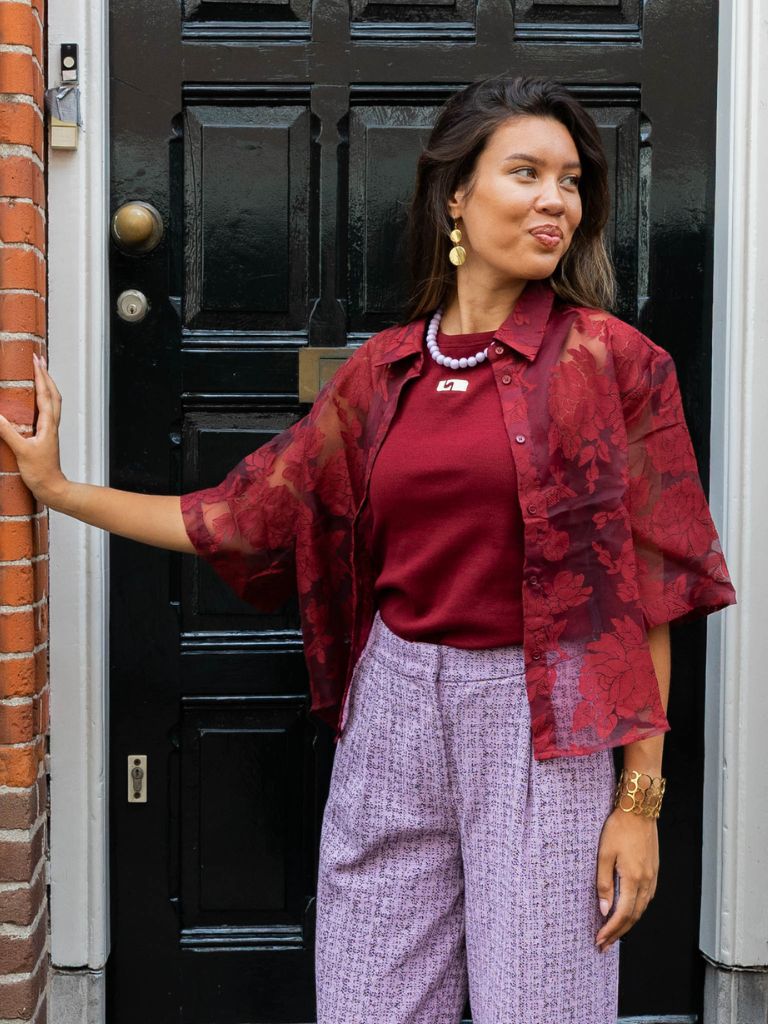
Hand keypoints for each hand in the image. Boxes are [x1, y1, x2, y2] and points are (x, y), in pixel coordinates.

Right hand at [0, 353, 67, 505]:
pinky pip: (46, 412)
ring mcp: (49, 430)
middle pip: (52, 393)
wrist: (52, 488)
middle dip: (45, 374)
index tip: (36, 359)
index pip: (46, 394)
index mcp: (48, 424)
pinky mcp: (45, 436)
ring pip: (52, 402)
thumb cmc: (40, 473)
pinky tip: (33, 400)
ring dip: (46, 385)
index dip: (41, 375)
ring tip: (38, 372)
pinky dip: (42, 399)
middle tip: (38, 358)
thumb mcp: (21, 451)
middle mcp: (51, 424)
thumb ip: (7, 432)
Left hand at [595, 806, 658, 950]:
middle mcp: (646, 882)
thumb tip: (605, 909)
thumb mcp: (604, 854)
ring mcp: (652, 877)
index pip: (622, 914)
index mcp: (633, 879)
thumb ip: (604, 883)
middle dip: (619, 933)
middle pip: (634, 917)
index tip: (600, 939)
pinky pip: (647, 898)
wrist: (639, 810)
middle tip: (605, 944)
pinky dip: (637, 910)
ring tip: (615, 933)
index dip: (611, 930)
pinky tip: (629, 911)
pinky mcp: (654, 871)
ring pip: (642, 909)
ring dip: (628, 924)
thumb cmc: (619, 828)